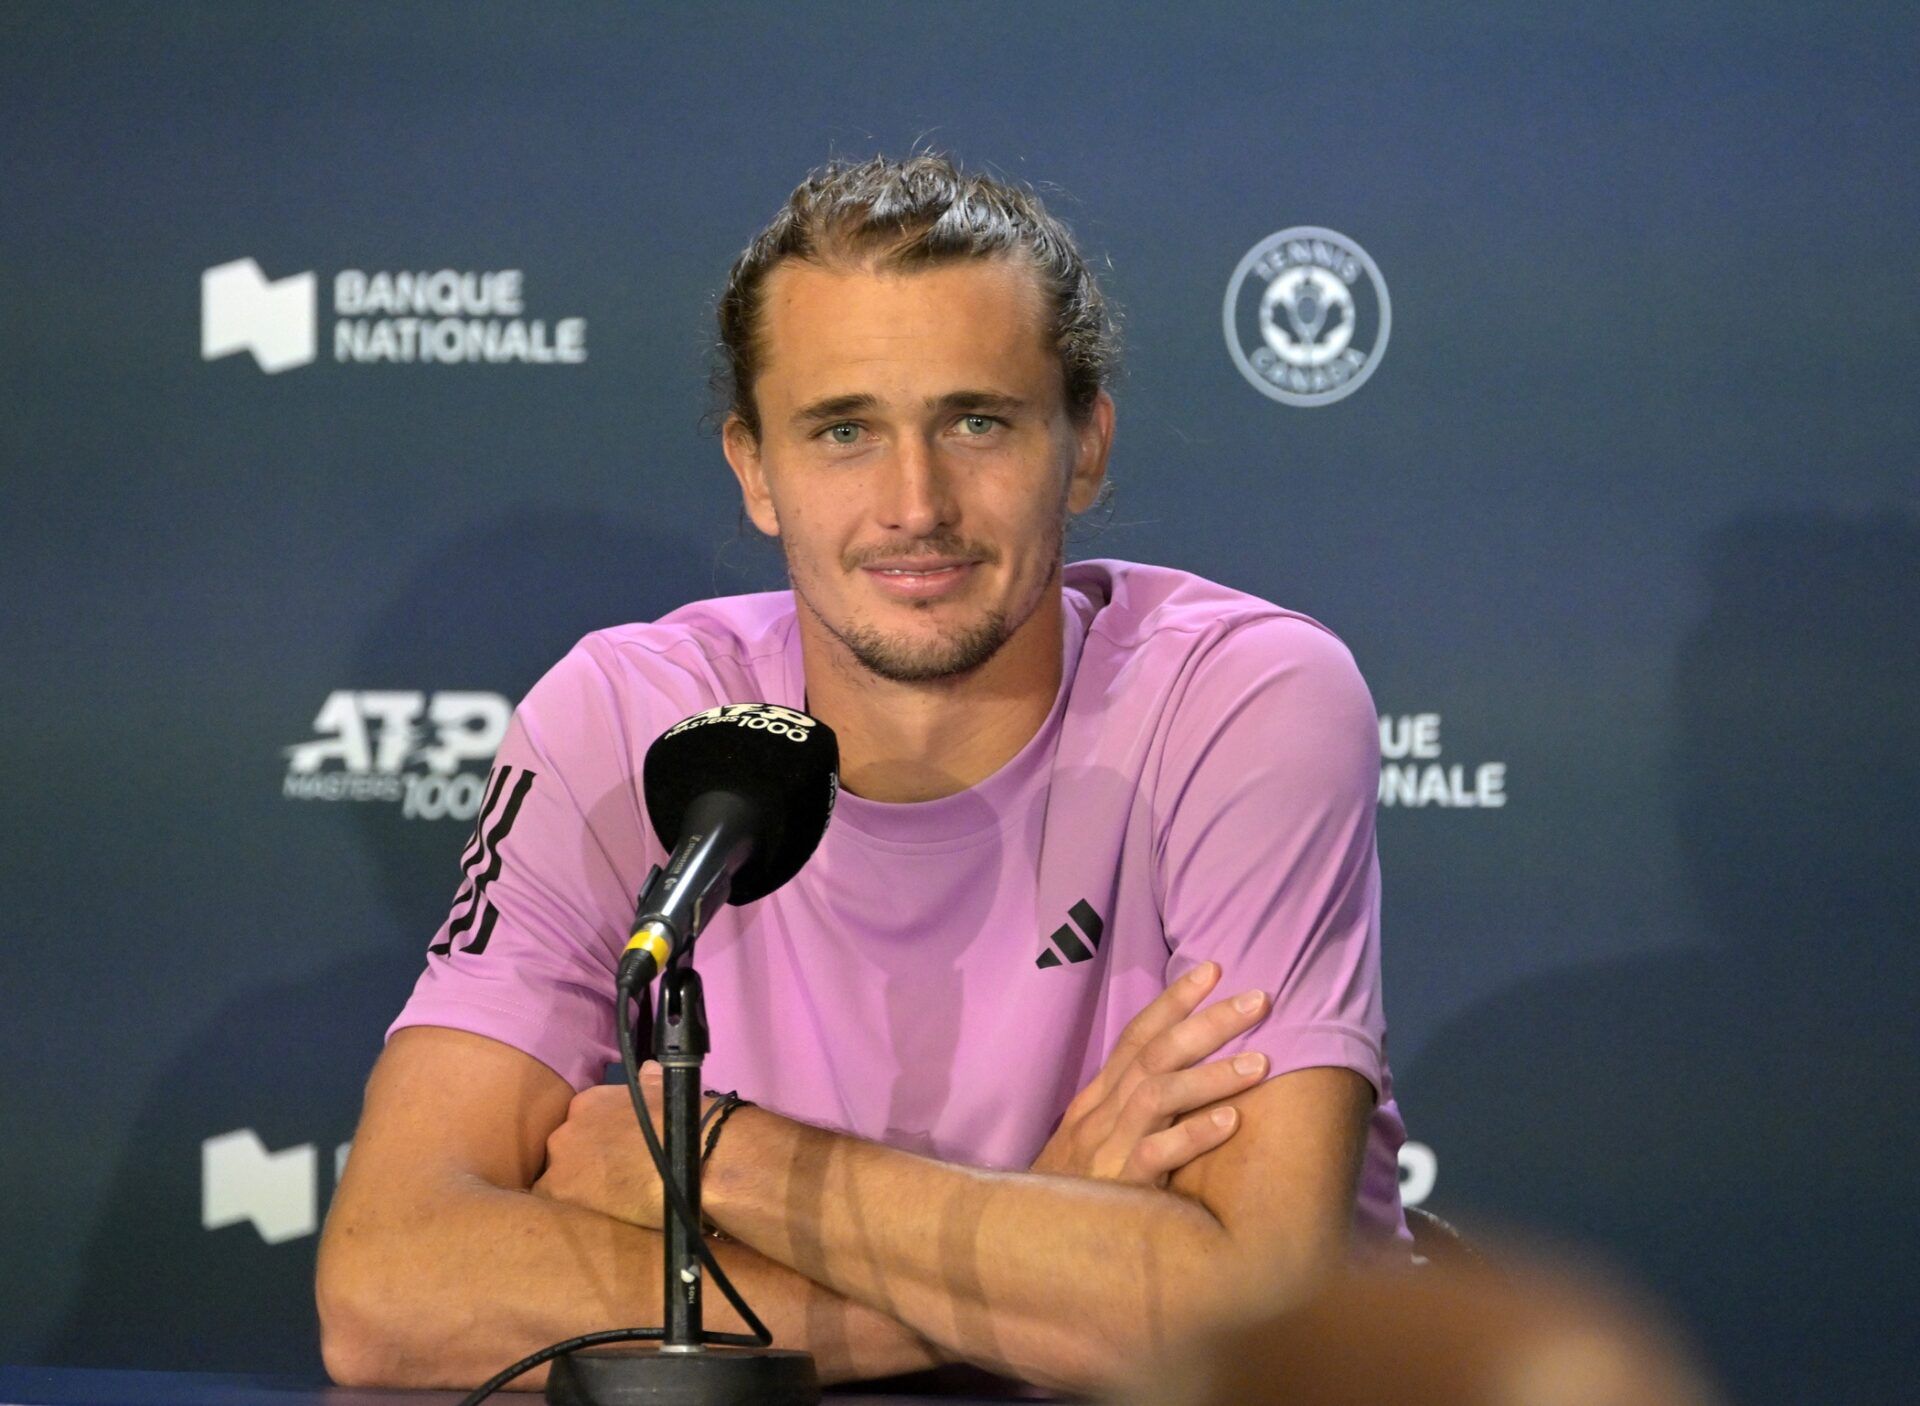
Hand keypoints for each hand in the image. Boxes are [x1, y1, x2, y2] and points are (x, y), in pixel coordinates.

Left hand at [531, 1062, 685, 1229]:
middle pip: (565, 1153)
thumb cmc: (682, 1125)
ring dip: (575, 1191)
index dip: (594, 1146)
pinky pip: (554, 1205)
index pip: (579, 1127)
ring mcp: (559, 1158)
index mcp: (588, 1102)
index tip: (609, 1159)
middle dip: (582, 1167)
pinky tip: (590, 1222)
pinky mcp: (559, 1190)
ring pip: (557, 1180)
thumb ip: (647, 1081)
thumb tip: (647, 1069)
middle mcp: (567, 1127)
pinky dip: (570, 1213)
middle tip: (607, 1185)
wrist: (691, 1158)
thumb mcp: (663, 1091)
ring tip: (602, 1207)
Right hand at [1030, 962, 1270, 1185]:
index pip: (1135, 1037)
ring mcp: (1104, 1151)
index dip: (1173, 1001)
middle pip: (1155, 1055)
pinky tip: (1231, 1122)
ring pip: (1156, 1096)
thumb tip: (1178, 1081)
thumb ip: (1131, 1114)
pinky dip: (1193, 1134)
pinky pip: (1156, 1155)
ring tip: (1261, 1063)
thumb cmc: (1075, 1198)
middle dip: (1208, 1022)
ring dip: (1210, 1074)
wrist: (1025, 1250)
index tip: (1213, 969)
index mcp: (1097, 1101)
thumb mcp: (1096, 1145)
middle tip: (1259, 999)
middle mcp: (1099, 1116)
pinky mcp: (1116, 1190)